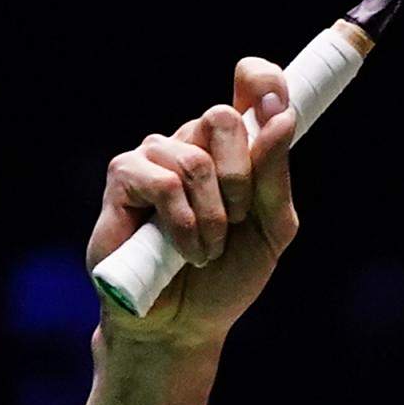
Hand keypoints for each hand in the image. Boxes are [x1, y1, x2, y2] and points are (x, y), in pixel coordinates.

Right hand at [88, 57, 300, 347]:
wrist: (184, 324)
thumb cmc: (228, 276)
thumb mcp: (272, 229)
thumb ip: (275, 176)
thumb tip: (280, 118)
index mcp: (236, 149)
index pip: (251, 86)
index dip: (263, 80)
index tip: (275, 98)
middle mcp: (193, 142)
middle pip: (223, 118)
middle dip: (241, 178)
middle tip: (235, 220)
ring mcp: (155, 157)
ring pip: (195, 157)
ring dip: (213, 215)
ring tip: (207, 249)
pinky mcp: (123, 179)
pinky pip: (163, 181)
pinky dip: (184, 223)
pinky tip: (184, 251)